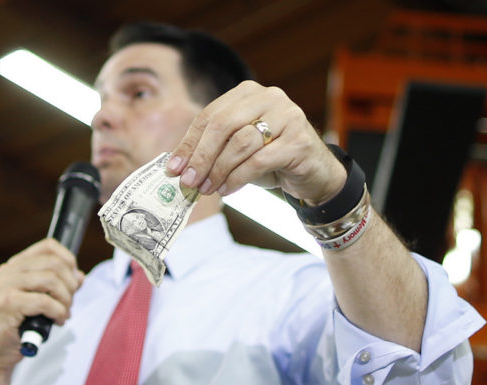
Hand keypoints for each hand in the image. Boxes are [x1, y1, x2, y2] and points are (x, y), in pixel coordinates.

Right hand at [0, 238, 84, 370]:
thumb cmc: (20, 324)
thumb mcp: (41, 299)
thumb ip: (58, 285)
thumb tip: (79, 277)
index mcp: (16, 265)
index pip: (48, 246)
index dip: (69, 260)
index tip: (75, 280)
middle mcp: (9, 271)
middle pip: (54, 264)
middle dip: (70, 285)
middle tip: (69, 303)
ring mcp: (5, 286)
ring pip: (50, 280)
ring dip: (65, 300)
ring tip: (64, 313)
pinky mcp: (7, 304)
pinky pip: (44, 302)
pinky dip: (58, 312)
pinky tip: (57, 321)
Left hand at [166, 81, 345, 204]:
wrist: (314, 173)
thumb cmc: (270, 159)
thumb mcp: (237, 150)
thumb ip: (212, 150)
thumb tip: (178, 168)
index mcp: (248, 93)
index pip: (209, 115)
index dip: (188, 143)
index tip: (173, 169)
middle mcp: (269, 97)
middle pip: (223, 125)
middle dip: (201, 157)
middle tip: (188, 182)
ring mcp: (287, 116)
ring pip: (241, 143)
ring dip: (218, 169)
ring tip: (206, 189)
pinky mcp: (299, 140)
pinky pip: (259, 160)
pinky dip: (238, 178)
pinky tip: (227, 190)